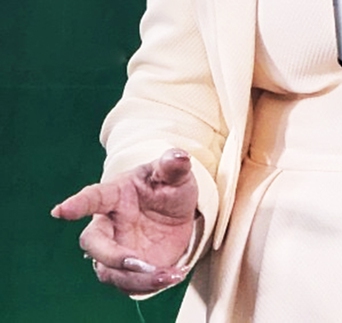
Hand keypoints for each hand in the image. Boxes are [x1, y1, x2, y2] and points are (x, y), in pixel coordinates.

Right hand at [51, 148, 198, 294]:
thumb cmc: (168, 186)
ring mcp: (116, 248)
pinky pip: (128, 284)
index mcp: (116, 193)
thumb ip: (173, 166)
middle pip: (93, 243)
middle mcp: (110, 223)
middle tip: (136, 261)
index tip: (61, 211)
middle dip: (110, 256)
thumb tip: (179, 157)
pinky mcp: (126, 269)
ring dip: (135, 278)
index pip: (94, 197)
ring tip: (166, 274)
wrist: (177, 213)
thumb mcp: (175, 174)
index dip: (77, 204)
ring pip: (109, 270)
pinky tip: (172, 275)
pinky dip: (149, 285)